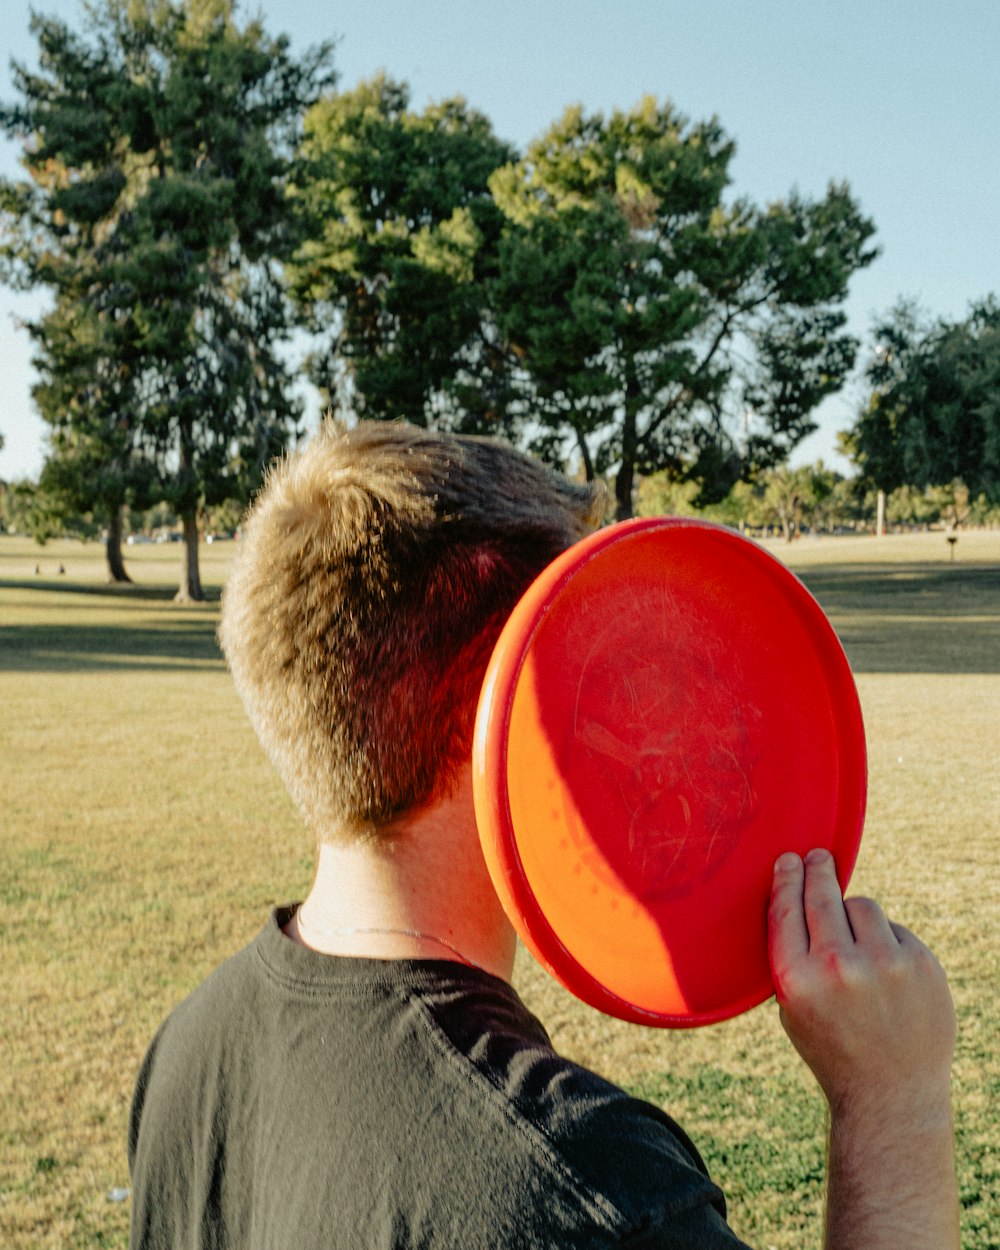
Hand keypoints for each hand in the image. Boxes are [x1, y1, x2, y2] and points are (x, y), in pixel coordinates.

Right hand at [768, 848, 954, 1115]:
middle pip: (823, 895)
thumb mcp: (792, 1008)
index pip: (786, 909)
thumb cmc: (833, 1047)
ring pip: (862, 905)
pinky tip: (886, 973)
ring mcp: (886, 965)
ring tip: (857, 944)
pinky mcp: (922, 965)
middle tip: (818, 856)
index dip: (786, 878)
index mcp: (798, 980)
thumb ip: (791, 957)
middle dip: (817, 870)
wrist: (892, 1094)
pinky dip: (888, 942)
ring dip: (855, 916)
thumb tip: (794, 894)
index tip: (788, 860)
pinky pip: (895, 930)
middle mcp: (840, 968)